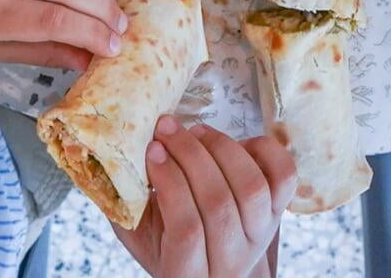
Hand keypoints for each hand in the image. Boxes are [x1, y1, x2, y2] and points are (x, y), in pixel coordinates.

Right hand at [115, 118, 294, 277]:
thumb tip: (107, 156)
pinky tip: (237, 141)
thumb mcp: (139, 235)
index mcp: (188, 275)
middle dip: (190, 155)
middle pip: (218, 204)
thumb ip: (125, 206)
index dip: (170, 183)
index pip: (186, 229)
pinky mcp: (278, 213)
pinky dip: (263, 149)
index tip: (151, 150)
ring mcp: (259, 237)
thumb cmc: (166, 244)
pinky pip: (283, 176)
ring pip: (251, 188)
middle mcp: (230, 261)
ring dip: (220, 149)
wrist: (210, 266)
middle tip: (167, 128)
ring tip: (196, 131)